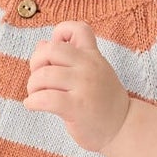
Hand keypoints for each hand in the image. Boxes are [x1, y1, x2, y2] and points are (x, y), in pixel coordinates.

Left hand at [23, 21, 131, 154]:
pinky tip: (33, 106)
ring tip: (36, 95)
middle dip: (36, 62)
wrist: (123, 127)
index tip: (55, 54)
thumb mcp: (92, 72)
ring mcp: (84, 86)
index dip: (60, 33)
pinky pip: (45, 98)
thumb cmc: (102, 101)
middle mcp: (89, 66)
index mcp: (93, 55)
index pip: (78, 28)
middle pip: (51, 49)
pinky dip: (32, 102)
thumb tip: (41, 45)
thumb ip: (69, 57)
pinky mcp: (77, 107)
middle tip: (39, 78)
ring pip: (44, 75)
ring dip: (32, 86)